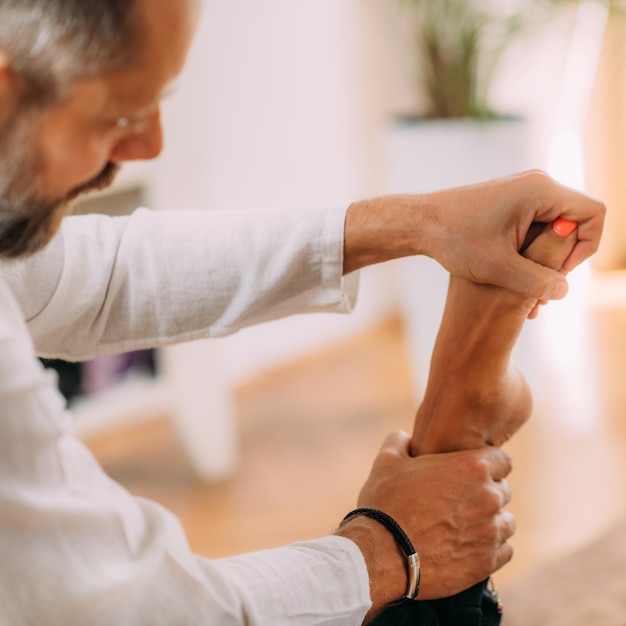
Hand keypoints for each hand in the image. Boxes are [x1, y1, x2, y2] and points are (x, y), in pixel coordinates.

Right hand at [336, 431, 513, 618]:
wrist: (380, 554)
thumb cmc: (385, 503)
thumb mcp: (387, 461)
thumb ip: (400, 442)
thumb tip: (404, 438)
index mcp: (471, 467)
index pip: (501, 460)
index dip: (486, 465)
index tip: (470, 473)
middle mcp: (488, 498)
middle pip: (502, 491)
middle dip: (484, 493)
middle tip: (458, 501)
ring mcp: (490, 532)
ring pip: (505, 522)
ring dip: (489, 522)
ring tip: (462, 527)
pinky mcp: (486, 562)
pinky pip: (503, 551)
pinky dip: (490, 549)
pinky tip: (467, 547)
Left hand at [343, 170, 604, 300]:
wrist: (420, 223)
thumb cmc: (453, 240)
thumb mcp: (496, 267)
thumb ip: (535, 281)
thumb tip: (563, 291)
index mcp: (540, 191)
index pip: (592, 215)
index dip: (585, 248)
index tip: (558, 274)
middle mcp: (537, 185)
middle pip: (575, 224)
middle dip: (563, 260)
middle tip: (541, 289)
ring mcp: (524, 193)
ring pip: (555, 230)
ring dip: (546, 260)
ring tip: (526, 290)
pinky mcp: (512, 204)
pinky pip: (537, 228)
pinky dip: (532, 252)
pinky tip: (514, 277)